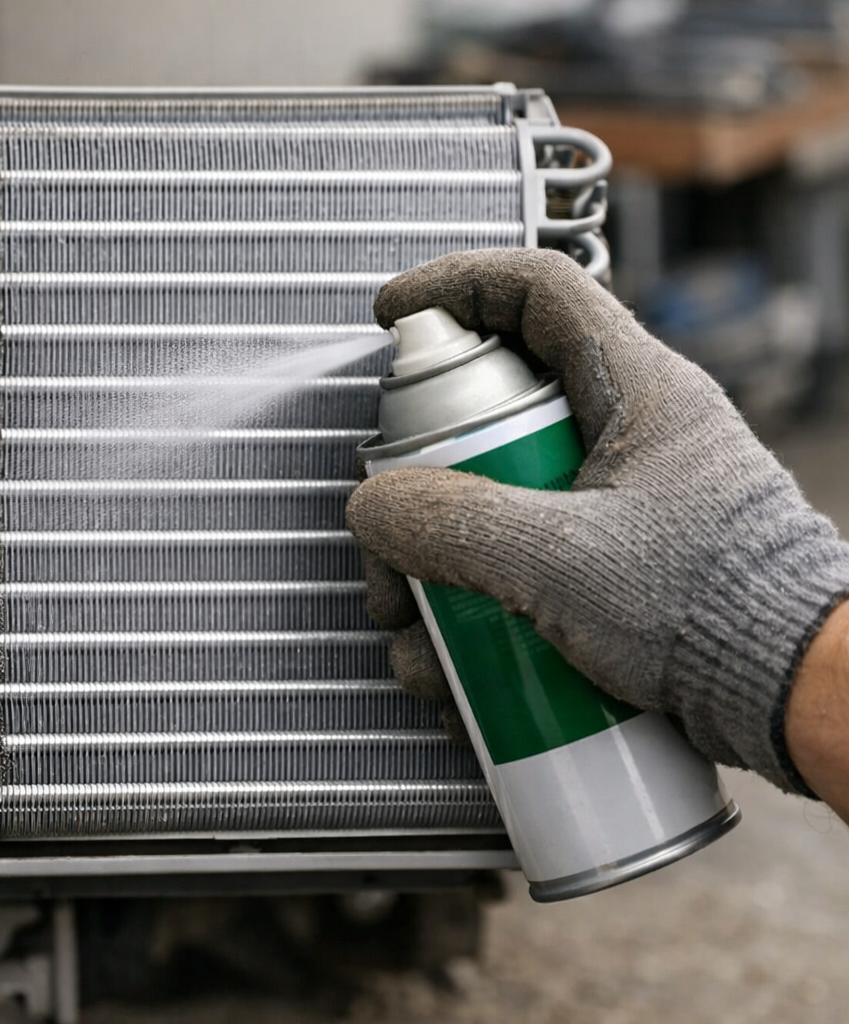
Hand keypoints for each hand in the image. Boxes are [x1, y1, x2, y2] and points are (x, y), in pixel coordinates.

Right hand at [348, 248, 848, 793]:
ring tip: (423, 654)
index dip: (456, 286)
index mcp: (636, 391)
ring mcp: (613, 509)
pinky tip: (457, 685)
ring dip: (433, 583)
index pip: (537, 292)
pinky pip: (512, 576)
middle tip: (390, 555)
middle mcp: (623, 439)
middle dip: (417, 500)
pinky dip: (471, 625)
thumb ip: (454, 526)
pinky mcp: (606, 575)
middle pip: (484, 424)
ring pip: (486, 513)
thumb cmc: (717, 613)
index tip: (390, 318)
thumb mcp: (561, 561)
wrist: (795, 699)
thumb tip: (374, 508)